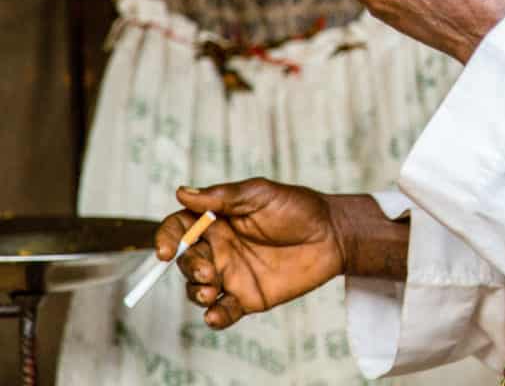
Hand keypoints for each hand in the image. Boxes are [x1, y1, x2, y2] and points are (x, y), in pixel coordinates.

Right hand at [155, 180, 347, 328]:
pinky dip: (214, 317)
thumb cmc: (298, 208)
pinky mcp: (247, 298)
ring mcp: (231, 275)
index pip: (179, 229)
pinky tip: (216, 315)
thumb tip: (182, 193)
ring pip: (197, 289)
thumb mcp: (260, 194)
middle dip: (189, 267)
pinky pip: (222, 312)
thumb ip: (222, 196)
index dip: (165, 238)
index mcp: (216, 221)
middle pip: (185, 261)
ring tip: (212, 290)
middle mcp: (218, 249)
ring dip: (196, 293)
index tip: (164, 250)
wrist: (333, 235)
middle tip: (210, 270)